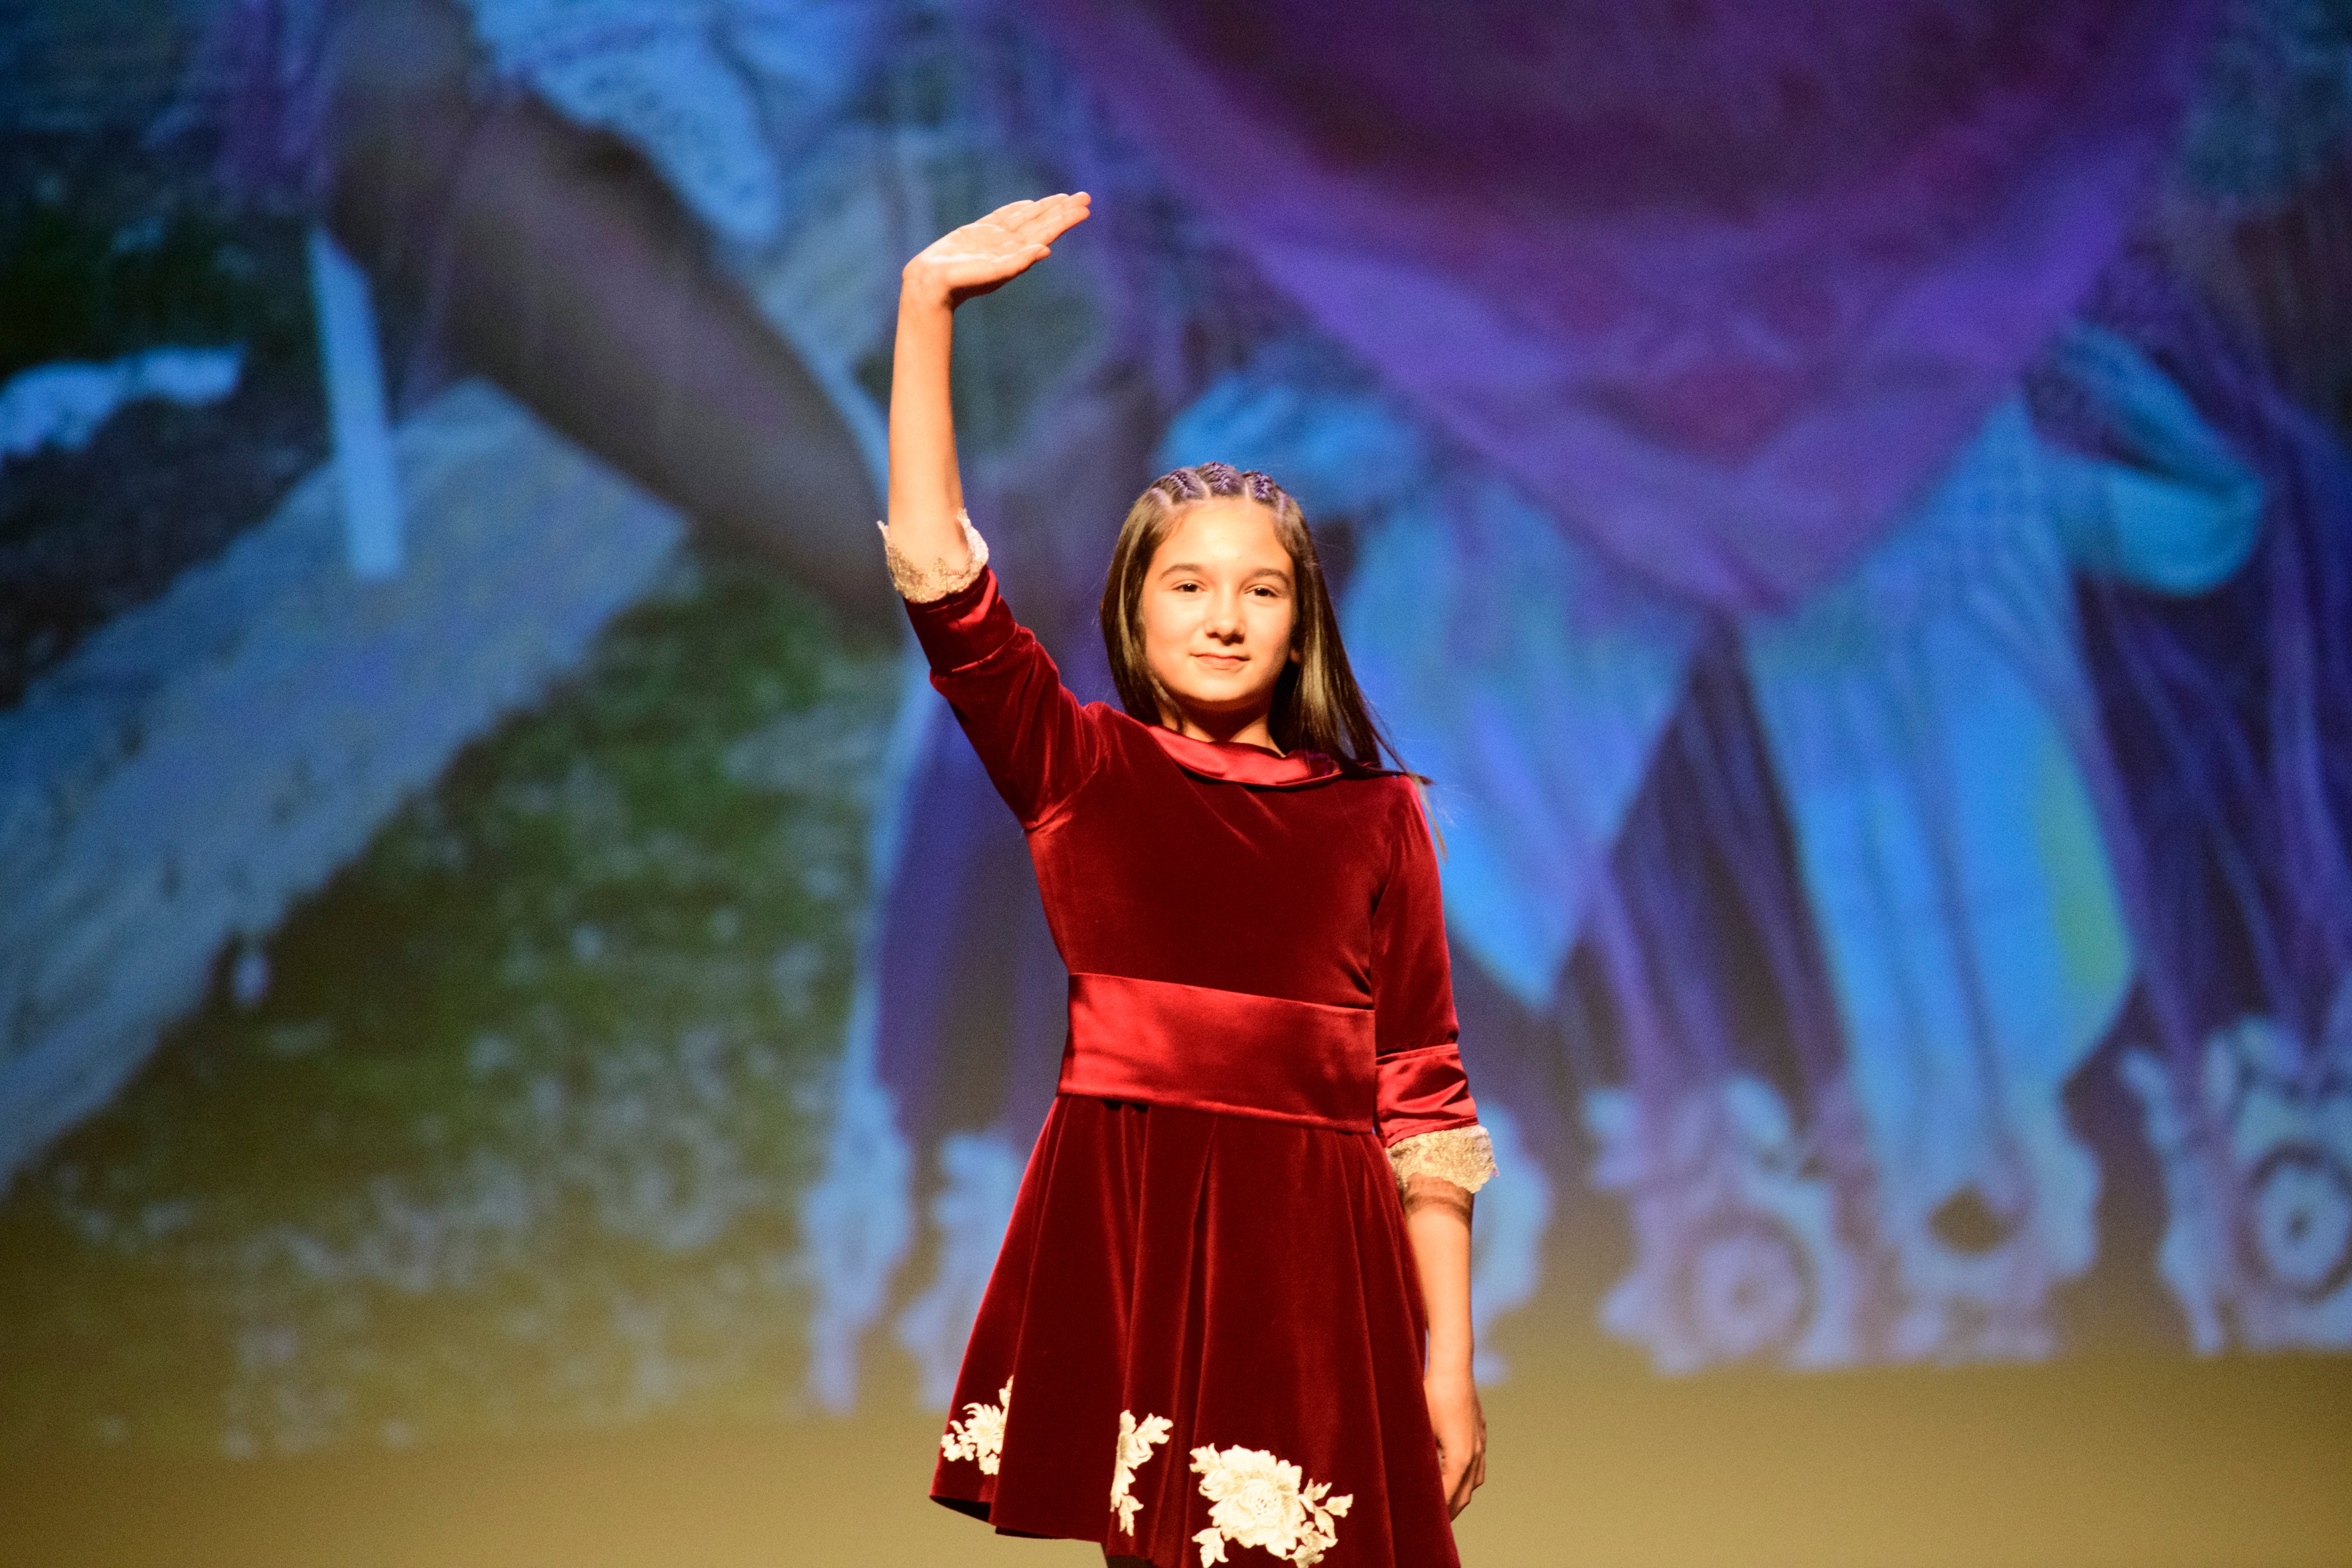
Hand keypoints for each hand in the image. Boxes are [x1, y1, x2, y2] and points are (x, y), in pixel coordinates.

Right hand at [902, 192, 1090, 308]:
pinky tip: (1030, 205)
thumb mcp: (992, 272)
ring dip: (1046, 208)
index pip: (1047, 232)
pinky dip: (1018, 209)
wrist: (932, 284)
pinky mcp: (979, 233)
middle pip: (1043, 223)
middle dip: (1063, 210)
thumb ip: (1018, 262)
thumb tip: (1045, 250)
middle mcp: (1011, 246)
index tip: (1084, 208)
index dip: (1065, 219)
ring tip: (1065, 198)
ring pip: (1027, 218)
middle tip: (1086, 196)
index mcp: (1018, 255)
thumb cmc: (961, 281)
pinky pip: (1004, 217)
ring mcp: (996, 239)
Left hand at [1424, 1363, 1485, 1518]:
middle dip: (1448, 1510)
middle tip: (1430, 1522)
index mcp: (1460, 1458)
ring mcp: (1480, 1444)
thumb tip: (1403, 1481)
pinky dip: (1466, 1479)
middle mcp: (1475, 1454)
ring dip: (1459, 1495)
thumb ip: (1416, 1459)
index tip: (1423, 1522)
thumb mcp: (1418, 1428)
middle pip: (1463, 1495)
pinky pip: (1477, 1466)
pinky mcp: (1480, 1433)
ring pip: (1473, 1482)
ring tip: (1442, 1505)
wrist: (1453, 1367)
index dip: (1435, 1511)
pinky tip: (1455, 1478)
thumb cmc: (1431, 1395)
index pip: (1448, 1496)